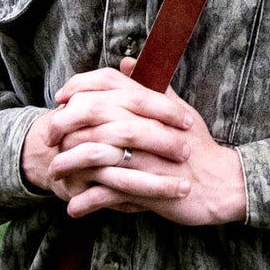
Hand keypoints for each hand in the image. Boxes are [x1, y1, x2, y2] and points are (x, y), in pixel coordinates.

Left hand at [21, 61, 247, 227]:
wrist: (221, 184)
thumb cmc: (199, 148)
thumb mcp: (179, 111)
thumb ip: (152, 87)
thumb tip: (128, 61)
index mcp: (151, 107)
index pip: (107, 85)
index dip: (78, 88)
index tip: (60, 100)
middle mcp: (145, 128)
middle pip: (91, 119)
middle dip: (63, 129)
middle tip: (48, 140)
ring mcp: (144, 159)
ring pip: (93, 156)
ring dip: (68, 167)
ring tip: (54, 175)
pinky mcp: (146, 189)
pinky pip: (107, 194)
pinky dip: (86, 202)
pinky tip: (73, 208)